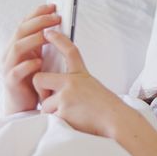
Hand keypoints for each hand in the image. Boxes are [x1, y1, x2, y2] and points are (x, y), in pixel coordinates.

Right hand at [3, 4, 60, 114]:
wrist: (23, 104)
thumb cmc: (34, 78)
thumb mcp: (41, 56)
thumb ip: (46, 42)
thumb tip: (61, 24)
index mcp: (18, 44)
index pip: (25, 23)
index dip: (37, 13)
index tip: (53, 6)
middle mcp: (11, 52)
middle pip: (21, 30)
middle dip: (39, 22)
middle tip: (56, 18)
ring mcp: (9, 66)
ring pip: (17, 47)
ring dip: (33, 39)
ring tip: (48, 36)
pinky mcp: (11, 82)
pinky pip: (17, 71)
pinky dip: (28, 64)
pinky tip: (39, 61)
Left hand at [34, 30, 156, 155]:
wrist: (117, 120)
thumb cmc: (107, 109)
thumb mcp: (93, 89)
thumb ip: (74, 86)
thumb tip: (55, 92)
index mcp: (81, 75)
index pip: (69, 52)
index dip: (58, 40)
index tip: (49, 32)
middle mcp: (71, 82)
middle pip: (39, 79)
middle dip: (41, 91)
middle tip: (53, 101)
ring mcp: (66, 96)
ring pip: (43, 104)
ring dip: (53, 113)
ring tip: (73, 116)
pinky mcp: (62, 111)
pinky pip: (49, 118)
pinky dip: (58, 123)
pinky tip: (74, 123)